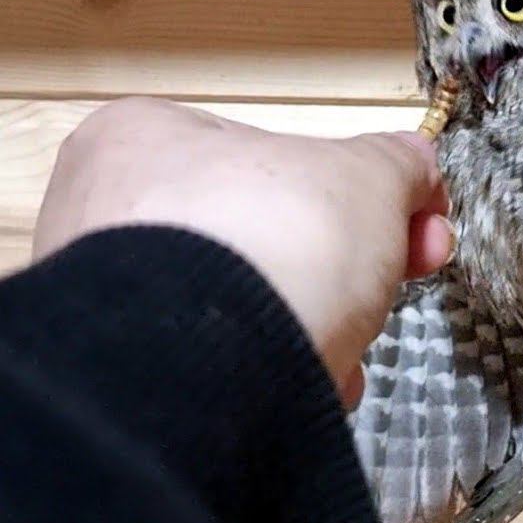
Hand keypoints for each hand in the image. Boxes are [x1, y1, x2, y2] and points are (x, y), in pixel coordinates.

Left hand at [33, 97, 452, 406]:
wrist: (208, 371)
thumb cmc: (278, 239)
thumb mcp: (368, 178)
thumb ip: (398, 164)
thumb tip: (417, 166)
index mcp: (147, 137)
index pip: (271, 154)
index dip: (358, 189)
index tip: (415, 227)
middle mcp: (104, 212)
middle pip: (264, 233)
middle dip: (344, 266)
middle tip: (395, 281)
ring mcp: (108, 299)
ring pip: (246, 306)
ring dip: (315, 323)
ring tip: (349, 350)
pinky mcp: (128, 376)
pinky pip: (219, 364)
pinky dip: (272, 374)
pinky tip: (308, 385)